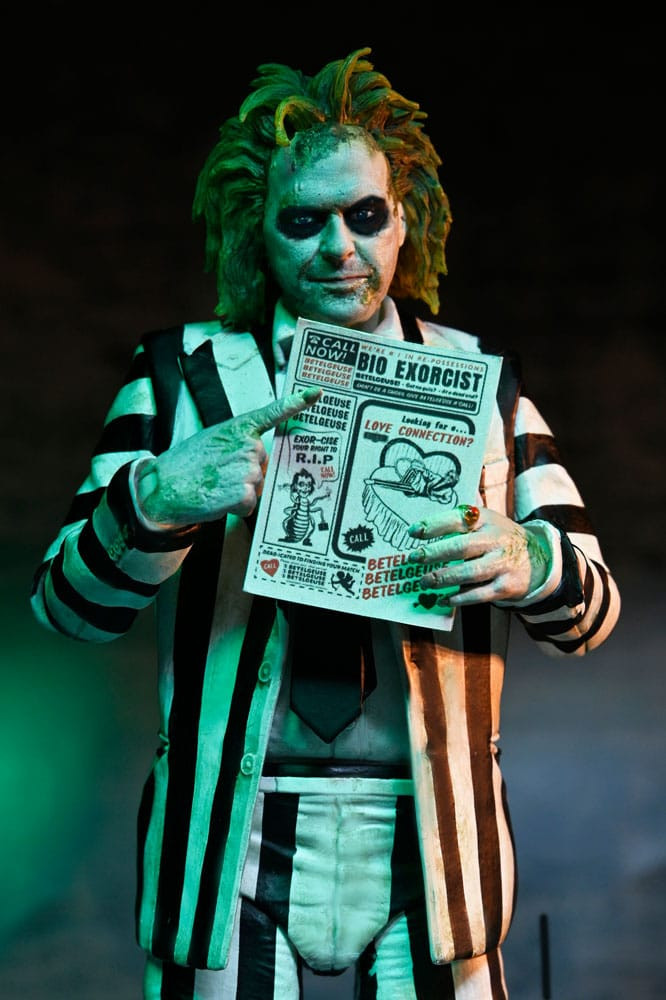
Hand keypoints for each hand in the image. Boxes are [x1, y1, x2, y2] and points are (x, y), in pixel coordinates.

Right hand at [136, 387, 322, 525]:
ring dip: (240, 492)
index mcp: (238, 428)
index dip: (297, 403)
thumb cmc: (186, 465)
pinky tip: (217, 499)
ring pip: (257, 486)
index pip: (272, 412)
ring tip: (215, 486)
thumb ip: (238, 444)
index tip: (317, 393)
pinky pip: (251, 504)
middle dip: (247, 474)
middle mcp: (247, 445)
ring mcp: (246, 469)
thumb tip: (256, 462)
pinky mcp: (244, 493)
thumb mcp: (212, 441)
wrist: (162, 488)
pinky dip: (237, 508)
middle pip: (263, 465)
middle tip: (219, 475)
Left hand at [407, 505, 550, 605]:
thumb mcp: (486, 521)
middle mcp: (496, 540)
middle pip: (462, 547)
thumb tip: (423, 523)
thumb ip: (461, 520)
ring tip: (424, 581)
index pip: (457, 519)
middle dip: (434, 553)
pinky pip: (480, 594)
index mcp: (486, 520)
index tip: (413, 532)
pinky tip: (443, 600)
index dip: (433, 525)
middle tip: (413, 558)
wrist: (539, 558)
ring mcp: (503, 564)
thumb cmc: (499, 539)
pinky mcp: (507, 586)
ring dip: (443, 578)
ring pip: (469, 572)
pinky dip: (460, 598)